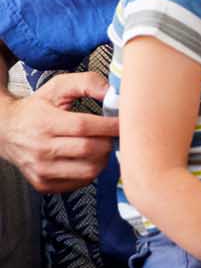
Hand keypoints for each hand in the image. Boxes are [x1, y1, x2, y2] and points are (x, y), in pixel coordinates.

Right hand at [0, 74, 117, 191]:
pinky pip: (82, 182)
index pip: (84, 126)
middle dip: (108, 141)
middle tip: (111, 134)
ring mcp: (41, 170)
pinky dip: (91, 170)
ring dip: (103, 157)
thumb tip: (113, 93)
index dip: (109, 124)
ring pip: (90, 170)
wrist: (4, 130)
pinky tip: (87, 158)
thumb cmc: (36, 108)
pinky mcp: (44, 184)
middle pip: (90, 150)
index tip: (122, 122)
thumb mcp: (58, 87)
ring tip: (99, 145)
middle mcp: (40, 149)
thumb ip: (87, 83)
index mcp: (43, 123)